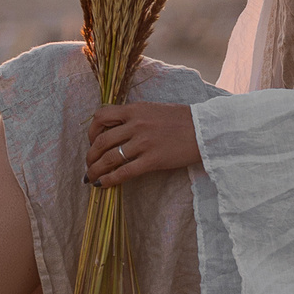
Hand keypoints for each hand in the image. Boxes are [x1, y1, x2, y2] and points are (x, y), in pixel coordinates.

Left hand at [84, 103, 200, 186]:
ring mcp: (143, 142)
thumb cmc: (182, 120)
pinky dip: (110, 179)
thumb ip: (135, 117)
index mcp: (135, 109)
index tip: (91, 141)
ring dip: (96, 169)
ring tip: (91, 177)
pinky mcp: (152, 160)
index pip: (101, 116)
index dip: (91, 131)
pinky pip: (125, 172)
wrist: (205, 130)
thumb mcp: (154, 109)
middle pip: (101, 140)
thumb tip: (117, 130)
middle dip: (90, 155)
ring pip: (109, 157)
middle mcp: (136, 124)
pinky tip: (103, 184)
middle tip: (88, 164)